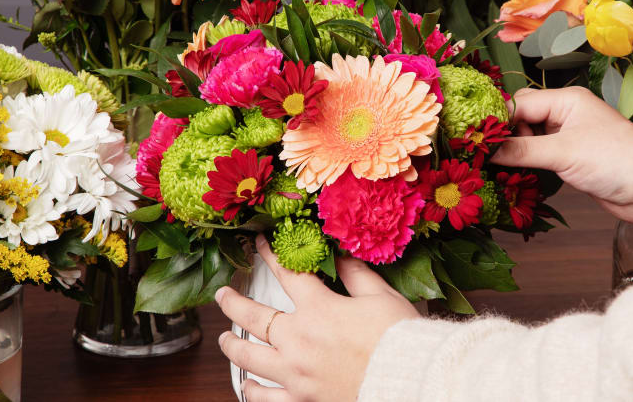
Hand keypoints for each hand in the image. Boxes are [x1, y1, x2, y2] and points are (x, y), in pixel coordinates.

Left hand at [215, 234, 420, 401]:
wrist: (410, 380)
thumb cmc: (399, 338)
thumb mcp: (380, 296)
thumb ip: (356, 274)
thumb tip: (340, 256)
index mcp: (318, 309)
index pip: (286, 274)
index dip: (270, 256)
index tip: (259, 245)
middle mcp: (299, 341)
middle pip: (253, 317)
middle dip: (232, 303)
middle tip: (222, 296)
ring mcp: (297, 373)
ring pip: (250, 358)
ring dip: (232, 347)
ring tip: (223, 340)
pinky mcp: (303, 400)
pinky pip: (267, 399)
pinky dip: (253, 392)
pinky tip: (248, 386)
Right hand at [491, 87, 632, 223]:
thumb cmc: (616, 161)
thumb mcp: (563, 153)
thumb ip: (522, 151)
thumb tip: (485, 152)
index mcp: (565, 100)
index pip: (519, 104)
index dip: (497, 121)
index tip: (475, 139)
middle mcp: (563, 114)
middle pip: (519, 118)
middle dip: (502, 136)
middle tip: (484, 156)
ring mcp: (565, 136)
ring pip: (525, 138)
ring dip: (511, 152)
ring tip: (494, 167)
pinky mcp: (567, 158)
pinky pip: (536, 155)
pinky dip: (523, 164)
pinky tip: (510, 174)